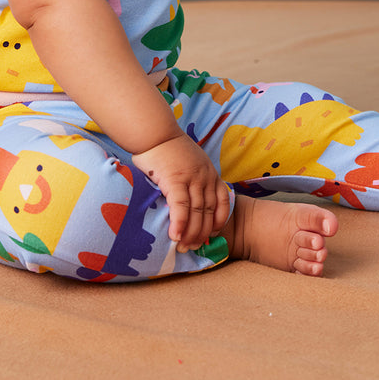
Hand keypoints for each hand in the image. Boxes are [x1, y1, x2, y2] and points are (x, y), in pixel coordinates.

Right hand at [132, 133, 231, 251]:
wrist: (155, 132)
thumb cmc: (168, 148)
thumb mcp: (191, 162)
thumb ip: (193, 179)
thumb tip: (187, 199)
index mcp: (210, 173)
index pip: (223, 201)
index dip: (219, 221)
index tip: (212, 234)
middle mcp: (205, 177)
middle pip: (209, 211)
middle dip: (203, 233)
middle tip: (194, 248)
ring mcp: (192, 178)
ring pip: (197, 212)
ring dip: (192, 233)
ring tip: (183, 247)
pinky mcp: (175, 179)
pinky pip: (180, 206)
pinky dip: (180, 223)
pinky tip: (175, 236)